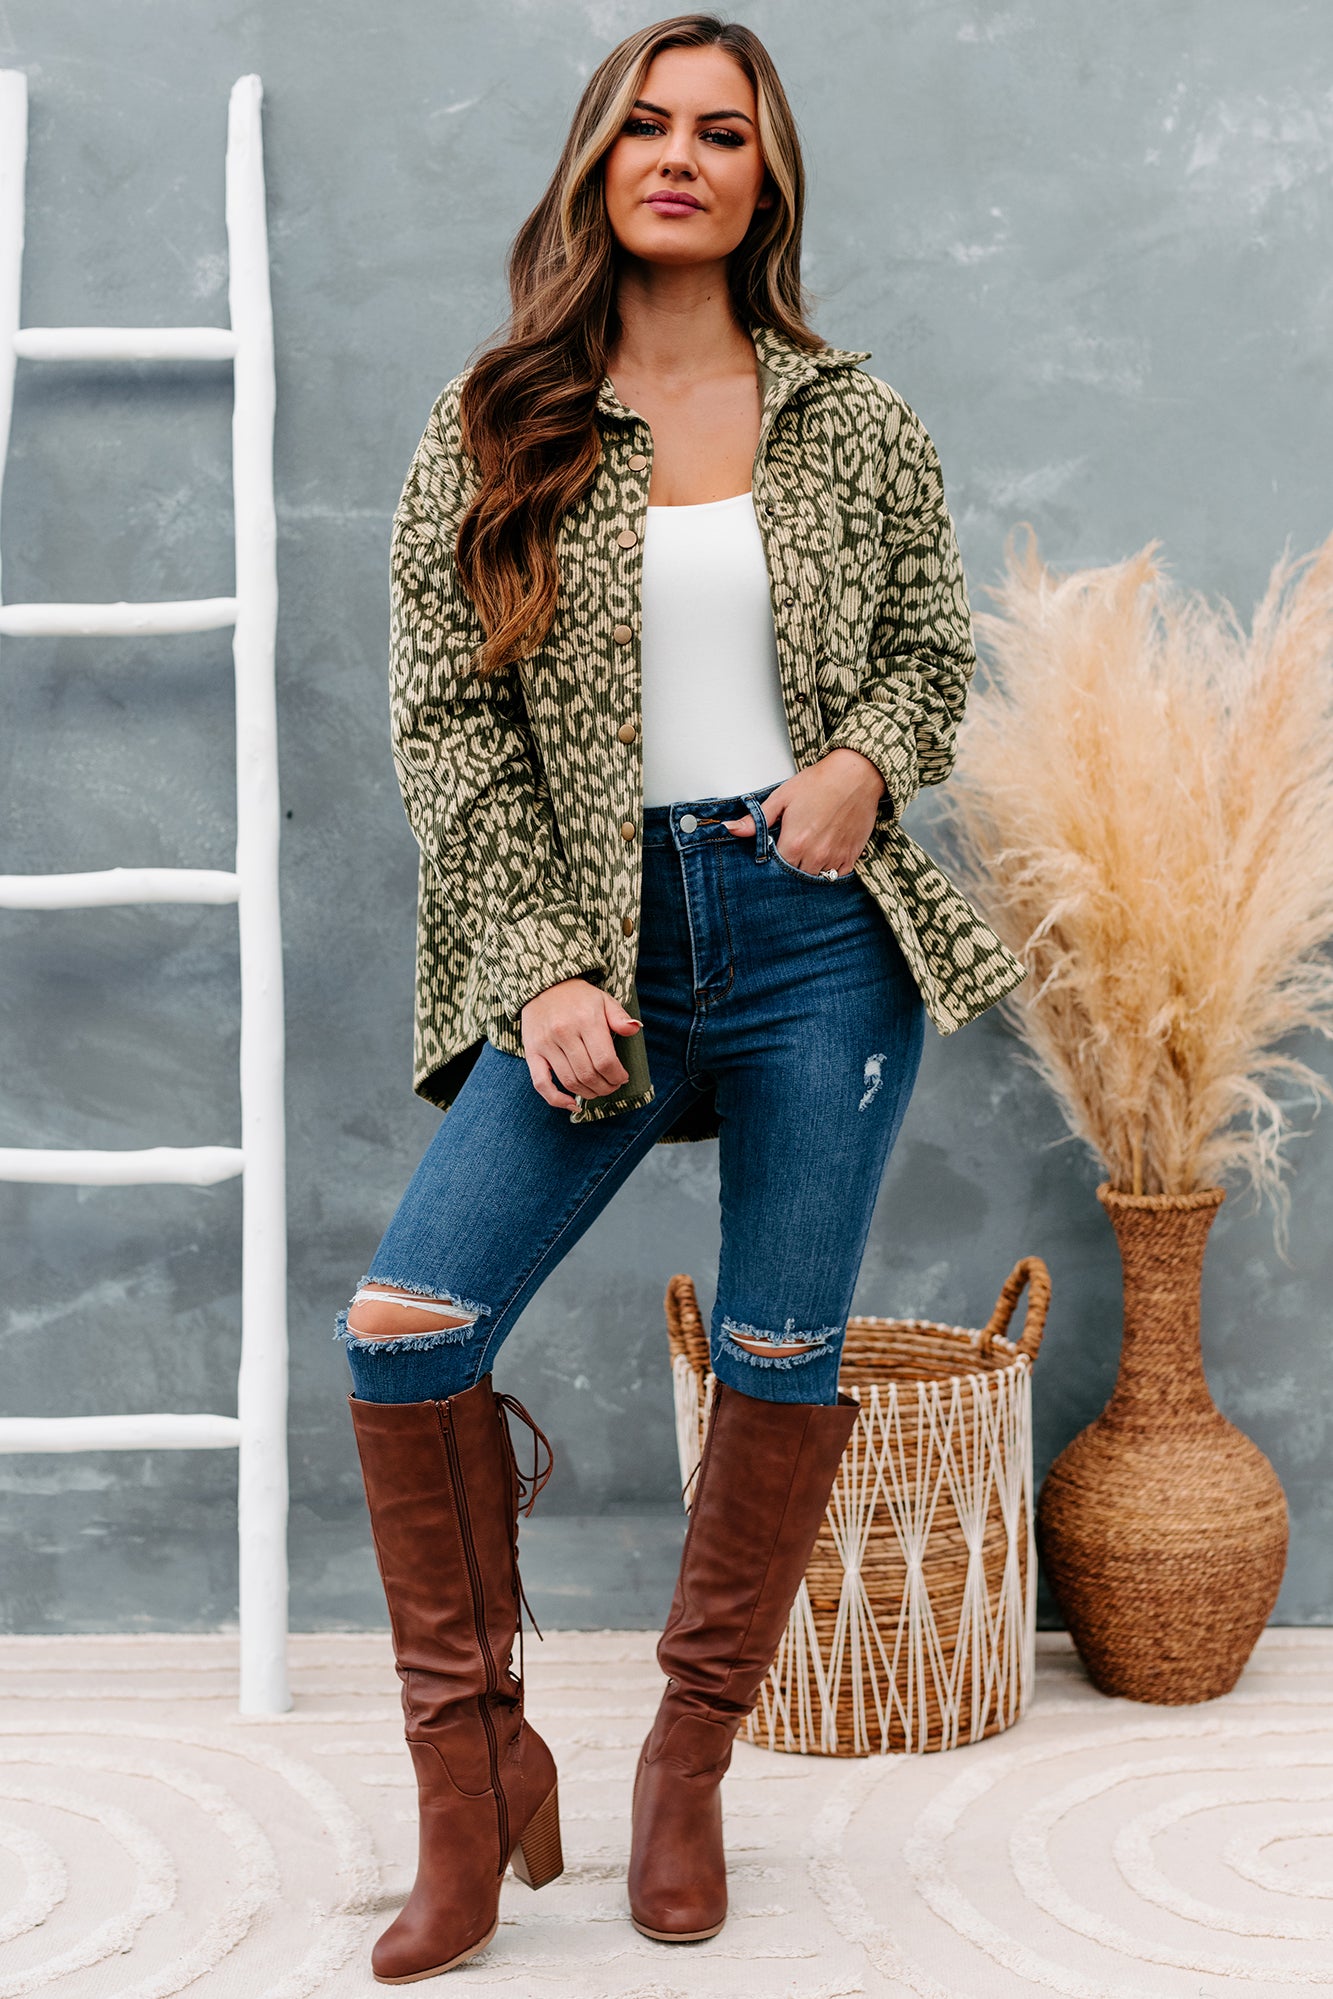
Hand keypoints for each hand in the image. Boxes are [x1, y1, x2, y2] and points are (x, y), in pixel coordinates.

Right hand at [520, 977, 641, 1109]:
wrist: (542, 985)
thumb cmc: (578, 996)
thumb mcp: (603, 1000)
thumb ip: (620, 1017)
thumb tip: (635, 1028)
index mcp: (586, 1019)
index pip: (605, 1060)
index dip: (617, 1076)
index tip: (622, 1078)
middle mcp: (564, 1032)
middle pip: (588, 1074)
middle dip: (605, 1087)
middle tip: (612, 1086)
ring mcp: (545, 1044)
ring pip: (569, 1081)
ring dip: (588, 1093)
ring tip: (597, 1090)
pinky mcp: (531, 1052)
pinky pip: (541, 1084)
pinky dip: (557, 1099)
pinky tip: (572, 1103)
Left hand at [722, 748, 885, 872]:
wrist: (856, 775)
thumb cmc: (819, 783)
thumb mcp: (782, 797)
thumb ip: (756, 820)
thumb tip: (729, 828)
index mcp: (795, 842)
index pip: (776, 871)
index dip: (773, 865)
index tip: (774, 854)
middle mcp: (815, 855)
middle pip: (795, 878)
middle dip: (790, 869)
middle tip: (792, 853)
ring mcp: (834, 858)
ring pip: (816, 880)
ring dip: (809, 872)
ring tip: (807, 855)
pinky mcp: (851, 857)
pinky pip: (837, 877)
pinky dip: (829, 873)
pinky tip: (824, 858)